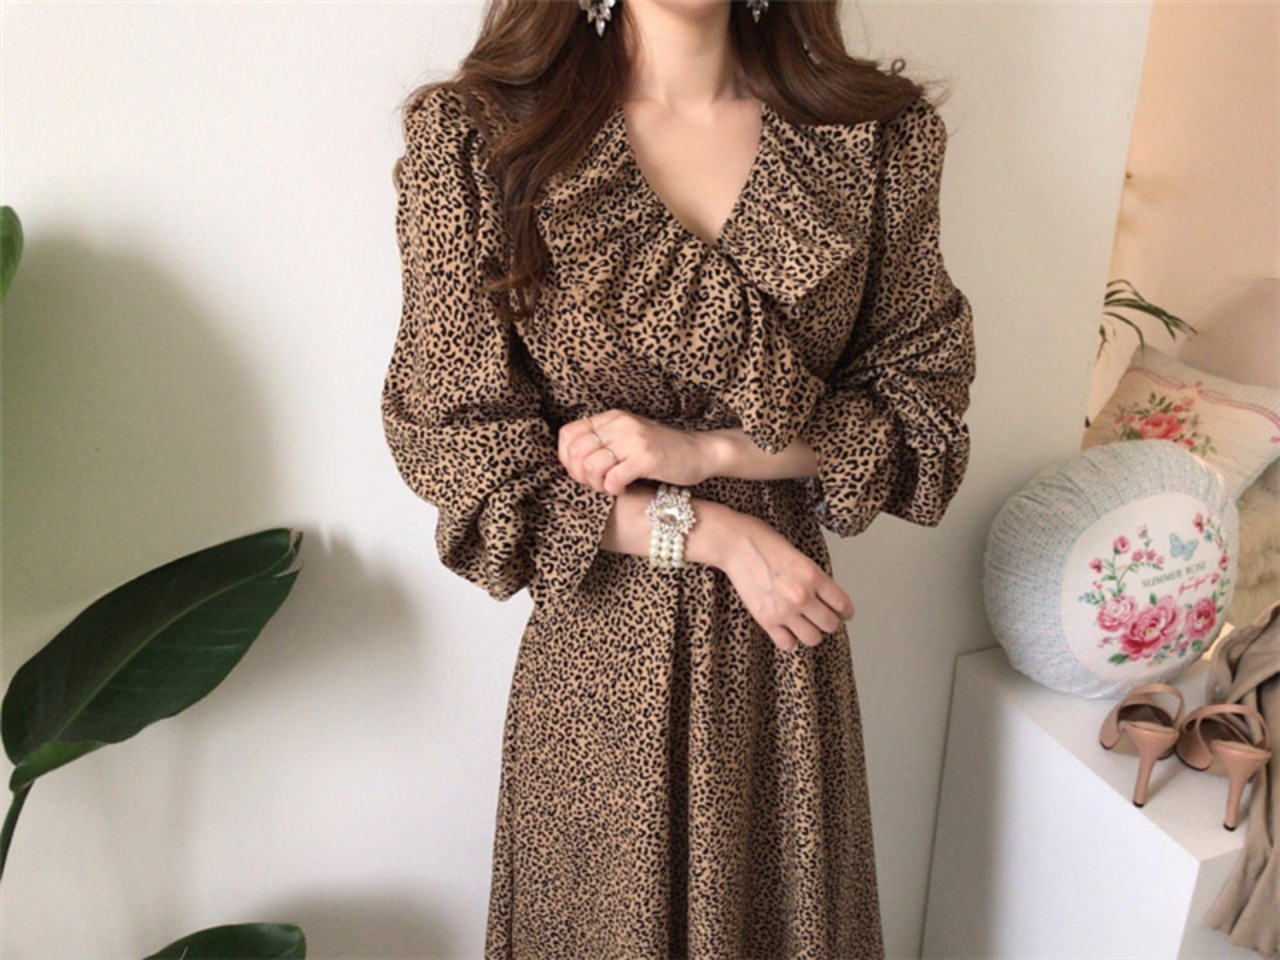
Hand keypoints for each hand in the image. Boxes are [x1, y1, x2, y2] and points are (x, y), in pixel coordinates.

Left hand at [557, 409, 715, 495]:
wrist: (701, 451)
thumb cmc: (663, 449)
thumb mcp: (630, 435)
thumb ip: (605, 440)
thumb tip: (572, 460)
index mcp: (612, 417)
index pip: (568, 434)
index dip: (566, 458)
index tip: (579, 472)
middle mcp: (620, 424)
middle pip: (576, 452)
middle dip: (579, 475)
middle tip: (595, 484)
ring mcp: (633, 440)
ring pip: (591, 466)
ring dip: (596, 484)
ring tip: (610, 488)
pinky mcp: (646, 459)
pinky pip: (612, 479)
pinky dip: (613, 490)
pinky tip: (624, 490)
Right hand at [719, 515, 854, 652]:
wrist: (734, 544)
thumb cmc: (764, 541)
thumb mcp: (800, 555)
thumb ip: (814, 578)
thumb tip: (824, 597)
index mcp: (813, 575)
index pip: (842, 604)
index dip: (846, 611)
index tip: (844, 613)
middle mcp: (801, 595)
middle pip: (830, 624)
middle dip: (829, 621)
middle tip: (823, 616)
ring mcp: (783, 610)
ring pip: (812, 638)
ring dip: (811, 632)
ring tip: (805, 624)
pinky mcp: (766, 620)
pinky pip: (787, 644)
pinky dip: (789, 640)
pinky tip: (787, 630)